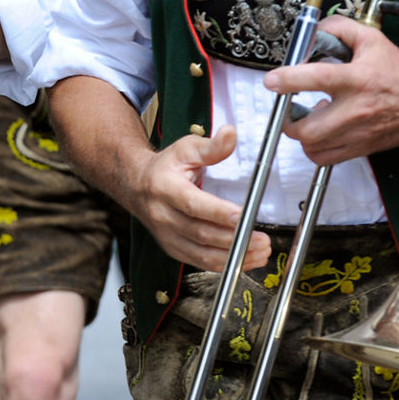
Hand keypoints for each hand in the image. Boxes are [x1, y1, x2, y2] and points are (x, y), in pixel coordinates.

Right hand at [127, 125, 270, 271]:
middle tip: (262, 240)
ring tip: (260, 252)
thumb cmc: (165, 168)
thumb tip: (230, 134)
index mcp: (164, 188)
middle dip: (233, 239)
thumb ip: (210, 146)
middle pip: (200, 233)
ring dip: (233, 257)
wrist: (136, 186)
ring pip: (201, 254)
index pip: (193, 204)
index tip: (242, 216)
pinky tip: (245, 261)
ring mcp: (166, 236)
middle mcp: (162, 215)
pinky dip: (225, 264)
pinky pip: (200, 262)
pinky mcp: (173, 249)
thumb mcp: (186, 149)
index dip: (218, 213)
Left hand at [264, 14, 398, 164]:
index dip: (290, 79)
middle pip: (306, 128)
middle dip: (289, 119)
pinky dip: (313, 147)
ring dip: (302, 132)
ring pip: (311, 146)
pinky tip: (322, 131)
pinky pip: (322, 158)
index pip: (318, 78)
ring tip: (310, 117)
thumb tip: (313, 31)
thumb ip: (340, 30)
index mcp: (359, 79)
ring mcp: (357, 133)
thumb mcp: (372, 40)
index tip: (272, 80)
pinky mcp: (358, 149)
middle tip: (291, 106)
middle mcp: (356, 110)